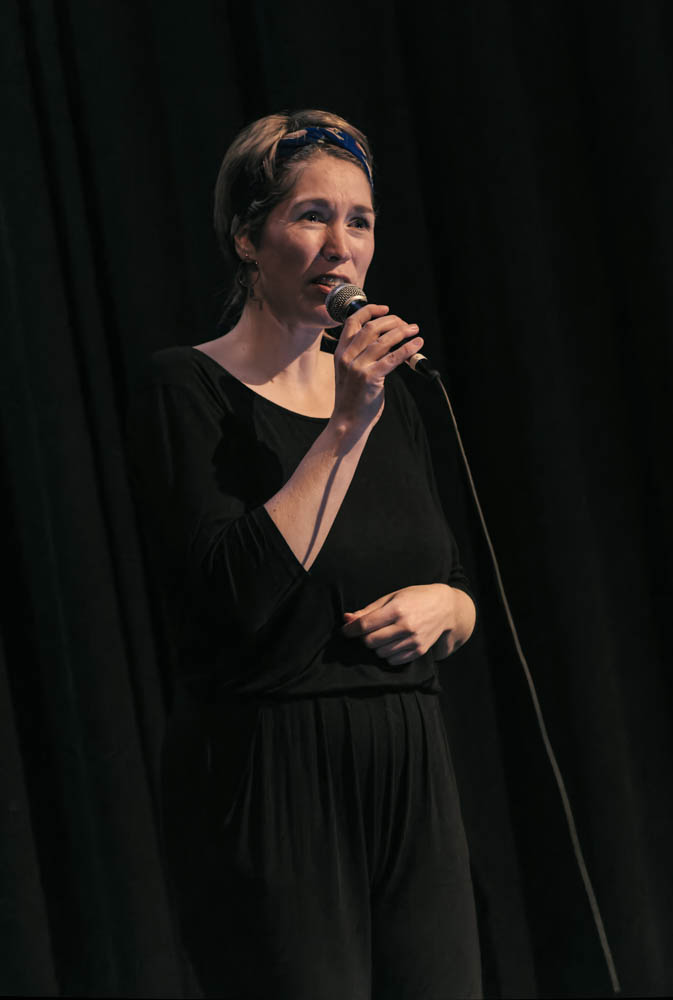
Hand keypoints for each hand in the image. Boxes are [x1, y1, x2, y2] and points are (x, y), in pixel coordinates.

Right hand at [331, 303, 422, 434]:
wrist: (347, 421)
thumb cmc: (352, 398)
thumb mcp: (349, 372)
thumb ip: (361, 354)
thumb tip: (386, 339)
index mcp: (340, 352)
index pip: (352, 321)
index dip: (370, 310)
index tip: (385, 309)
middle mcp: (347, 357)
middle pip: (371, 327)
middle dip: (392, 321)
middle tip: (406, 324)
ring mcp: (358, 367)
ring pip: (383, 340)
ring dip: (403, 332)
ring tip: (415, 330)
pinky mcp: (370, 378)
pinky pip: (393, 358)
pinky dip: (407, 349)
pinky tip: (417, 344)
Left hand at [341, 584, 474, 665]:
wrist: (445, 607)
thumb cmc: (415, 598)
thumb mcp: (391, 597)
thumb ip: (368, 610)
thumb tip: (346, 619)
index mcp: (397, 609)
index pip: (365, 625)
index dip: (350, 630)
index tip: (345, 631)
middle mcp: (406, 626)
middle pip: (370, 641)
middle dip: (364, 637)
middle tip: (368, 631)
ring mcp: (414, 640)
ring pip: (380, 653)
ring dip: (377, 646)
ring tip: (383, 635)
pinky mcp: (419, 651)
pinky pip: (393, 660)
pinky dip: (388, 654)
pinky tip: (392, 643)